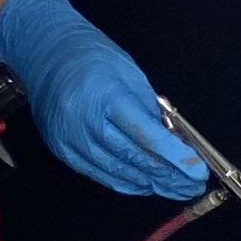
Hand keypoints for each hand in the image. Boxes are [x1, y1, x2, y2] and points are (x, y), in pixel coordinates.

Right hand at [0, 0, 208, 200]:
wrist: (42, 51)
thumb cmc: (90, 57)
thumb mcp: (129, 73)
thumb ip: (151, 110)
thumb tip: (175, 144)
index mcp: (105, 94)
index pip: (146, 135)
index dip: (176, 158)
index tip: (198, 172)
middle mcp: (84, 119)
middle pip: (135, 158)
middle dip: (170, 176)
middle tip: (192, 187)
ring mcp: (71, 138)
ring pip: (121, 172)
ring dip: (153, 184)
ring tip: (177, 189)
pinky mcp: (63, 150)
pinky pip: (103, 176)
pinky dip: (129, 183)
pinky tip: (148, 185)